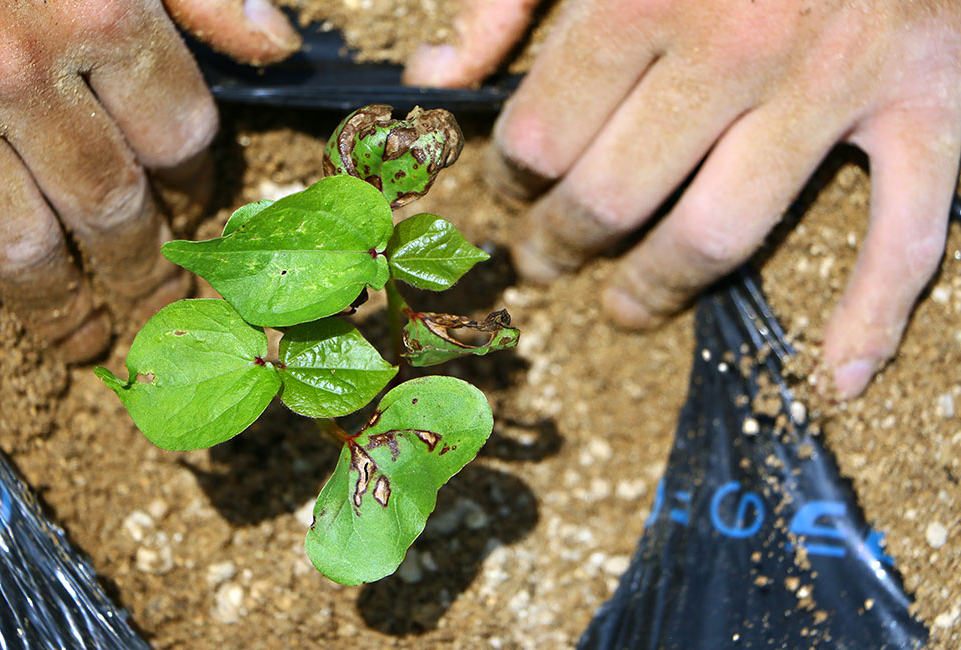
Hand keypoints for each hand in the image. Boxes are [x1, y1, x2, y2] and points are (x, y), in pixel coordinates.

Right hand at [0, 0, 297, 363]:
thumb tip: (278, 48)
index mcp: (96, 9)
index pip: (177, 135)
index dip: (192, 180)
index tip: (188, 203)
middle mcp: (20, 70)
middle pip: (111, 206)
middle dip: (143, 271)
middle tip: (161, 312)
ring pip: (19, 246)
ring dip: (58, 307)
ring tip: (83, 342)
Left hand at [405, 0, 960, 398]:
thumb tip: (438, 72)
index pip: (543, 137)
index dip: (510, 176)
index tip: (511, 184)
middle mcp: (737, 46)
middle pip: (613, 198)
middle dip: (560, 243)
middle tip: (543, 261)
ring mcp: (833, 82)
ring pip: (721, 233)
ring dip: (659, 288)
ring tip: (624, 309)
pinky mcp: (926, 98)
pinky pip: (908, 228)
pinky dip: (877, 310)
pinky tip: (839, 372)